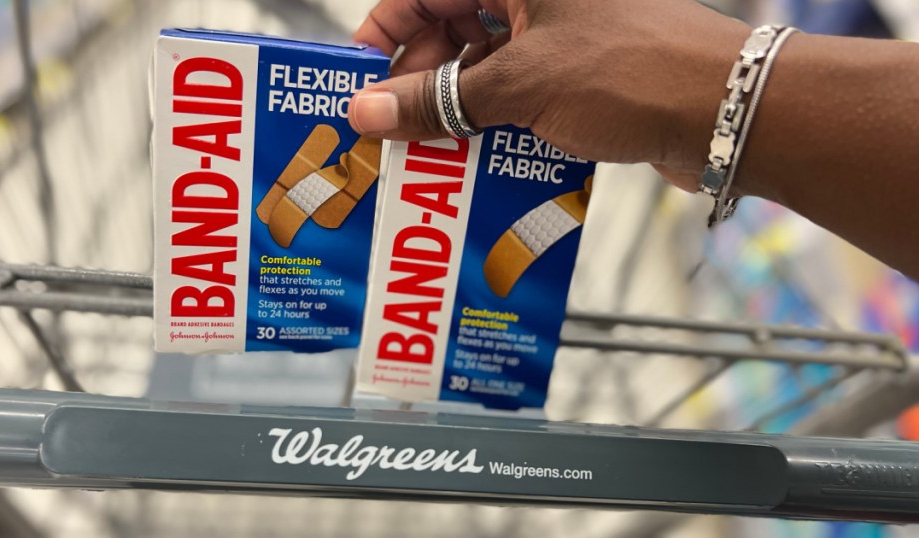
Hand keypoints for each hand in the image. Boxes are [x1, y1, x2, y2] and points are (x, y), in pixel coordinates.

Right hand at [348, 0, 751, 191]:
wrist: (727, 110)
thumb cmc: (630, 71)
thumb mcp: (520, 85)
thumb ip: (440, 100)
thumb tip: (367, 113)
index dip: (385, 31)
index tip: (358, 78)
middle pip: (450, 27)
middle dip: (418, 80)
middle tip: (391, 131)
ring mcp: (560, 33)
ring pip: (482, 65)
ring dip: (454, 109)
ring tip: (427, 154)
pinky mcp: (579, 73)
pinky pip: (516, 92)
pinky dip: (492, 123)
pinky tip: (473, 160)